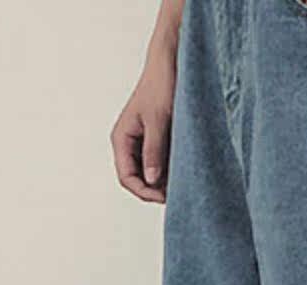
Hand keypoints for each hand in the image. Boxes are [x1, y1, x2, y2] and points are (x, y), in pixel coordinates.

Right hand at [111, 42, 176, 203]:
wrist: (171, 63)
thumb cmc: (161, 84)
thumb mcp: (158, 119)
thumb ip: (154, 150)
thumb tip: (151, 180)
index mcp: (122, 139)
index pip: (126, 177)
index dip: (144, 192)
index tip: (164, 197)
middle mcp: (129, 144)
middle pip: (137, 180)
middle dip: (155, 190)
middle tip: (178, 194)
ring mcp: (143, 143)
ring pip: (150, 174)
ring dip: (164, 182)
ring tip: (183, 184)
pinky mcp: (157, 141)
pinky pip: (161, 163)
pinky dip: (171, 171)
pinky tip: (185, 172)